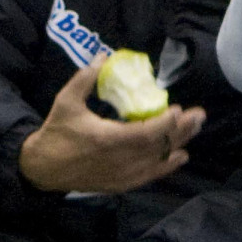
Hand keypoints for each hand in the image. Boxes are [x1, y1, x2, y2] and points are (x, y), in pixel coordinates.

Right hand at [19, 64, 204, 193]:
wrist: (42, 168)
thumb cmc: (56, 132)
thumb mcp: (67, 101)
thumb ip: (86, 78)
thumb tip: (104, 57)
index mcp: (107, 139)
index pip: (145, 133)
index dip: (165, 123)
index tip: (179, 109)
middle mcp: (120, 160)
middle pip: (158, 146)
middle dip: (181, 130)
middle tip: (199, 115)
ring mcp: (122, 175)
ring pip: (158, 161)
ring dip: (179, 144)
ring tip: (195, 128)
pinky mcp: (121, 184)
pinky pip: (150, 176)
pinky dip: (167, 166)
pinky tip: (181, 155)